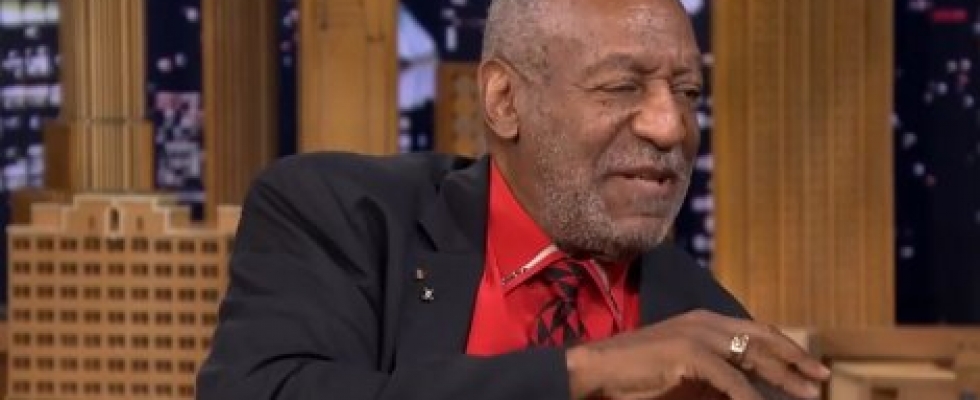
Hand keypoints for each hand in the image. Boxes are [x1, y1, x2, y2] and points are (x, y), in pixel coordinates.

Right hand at [565, 310, 829, 399]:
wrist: (595, 371)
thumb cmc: (635, 378)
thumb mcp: (685, 378)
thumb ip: (716, 381)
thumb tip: (746, 392)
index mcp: (704, 322)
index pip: (756, 332)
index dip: (787, 349)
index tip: (811, 368)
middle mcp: (704, 322)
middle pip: (762, 339)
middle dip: (796, 360)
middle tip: (823, 378)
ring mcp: (697, 334)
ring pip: (753, 357)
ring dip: (784, 379)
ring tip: (808, 394)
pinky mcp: (689, 353)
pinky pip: (731, 379)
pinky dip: (750, 397)